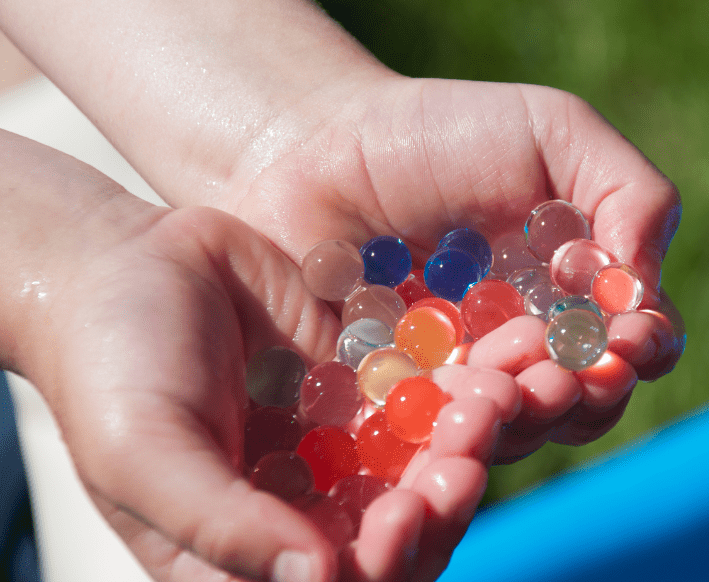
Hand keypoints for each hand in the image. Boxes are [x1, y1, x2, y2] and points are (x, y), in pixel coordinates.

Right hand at [13, 192, 513, 581]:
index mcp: (254, 551)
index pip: (343, 581)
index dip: (386, 561)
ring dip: (467, 434)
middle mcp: (314, 504)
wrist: (121, 263)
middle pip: (404, 522)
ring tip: (492, 394)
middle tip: (470, 445)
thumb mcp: (146, 455)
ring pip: (428, 454)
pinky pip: (428, 385)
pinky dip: (465, 375)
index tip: (406, 514)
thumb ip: (223, 525)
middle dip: (443, 493)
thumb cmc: (110, 370)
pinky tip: (494, 354)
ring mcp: (348, 439)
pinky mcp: (369, 376)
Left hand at [211, 74, 684, 460]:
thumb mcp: (552, 130)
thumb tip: (647, 288)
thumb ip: (628, 190)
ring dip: (523, 418)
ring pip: (516, 432)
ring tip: (501, 384)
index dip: (642, 348)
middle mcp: (531, 350)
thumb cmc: (439, 133)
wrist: (314, 150)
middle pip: (585, 403)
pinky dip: (446, 434)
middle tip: (565, 374)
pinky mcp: (399, 412)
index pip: (636, 343)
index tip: (629, 338)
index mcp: (577, 294)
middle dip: (587, 395)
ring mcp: (464, 387)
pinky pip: (432, 444)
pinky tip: (441, 403)